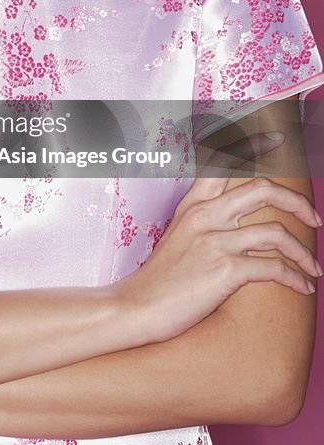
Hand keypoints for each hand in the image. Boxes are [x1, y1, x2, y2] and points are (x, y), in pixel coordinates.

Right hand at [113, 129, 322, 344]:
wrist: (138, 307)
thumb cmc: (162, 278)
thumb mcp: (180, 235)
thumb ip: (207, 220)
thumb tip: (241, 220)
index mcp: (194, 203)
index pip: (224, 160)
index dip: (254, 144)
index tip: (278, 138)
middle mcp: (205, 215)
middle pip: (263, 189)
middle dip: (298, 203)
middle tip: (315, 219)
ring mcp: (215, 240)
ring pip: (277, 233)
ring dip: (304, 253)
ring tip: (313, 268)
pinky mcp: (225, 269)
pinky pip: (274, 268)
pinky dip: (295, 278)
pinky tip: (303, 286)